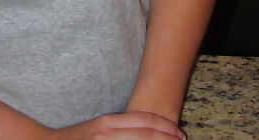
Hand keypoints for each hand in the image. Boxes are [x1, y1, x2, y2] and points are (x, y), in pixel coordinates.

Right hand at [45, 111, 184, 138]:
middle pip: (146, 134)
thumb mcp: (100, 128)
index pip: (144, 120)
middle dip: (167, 139)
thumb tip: (146, 130)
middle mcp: (107, 133)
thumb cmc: (79, 139)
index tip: (179, 132)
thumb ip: (120, 128)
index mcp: (108, 122)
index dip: (165, 126)